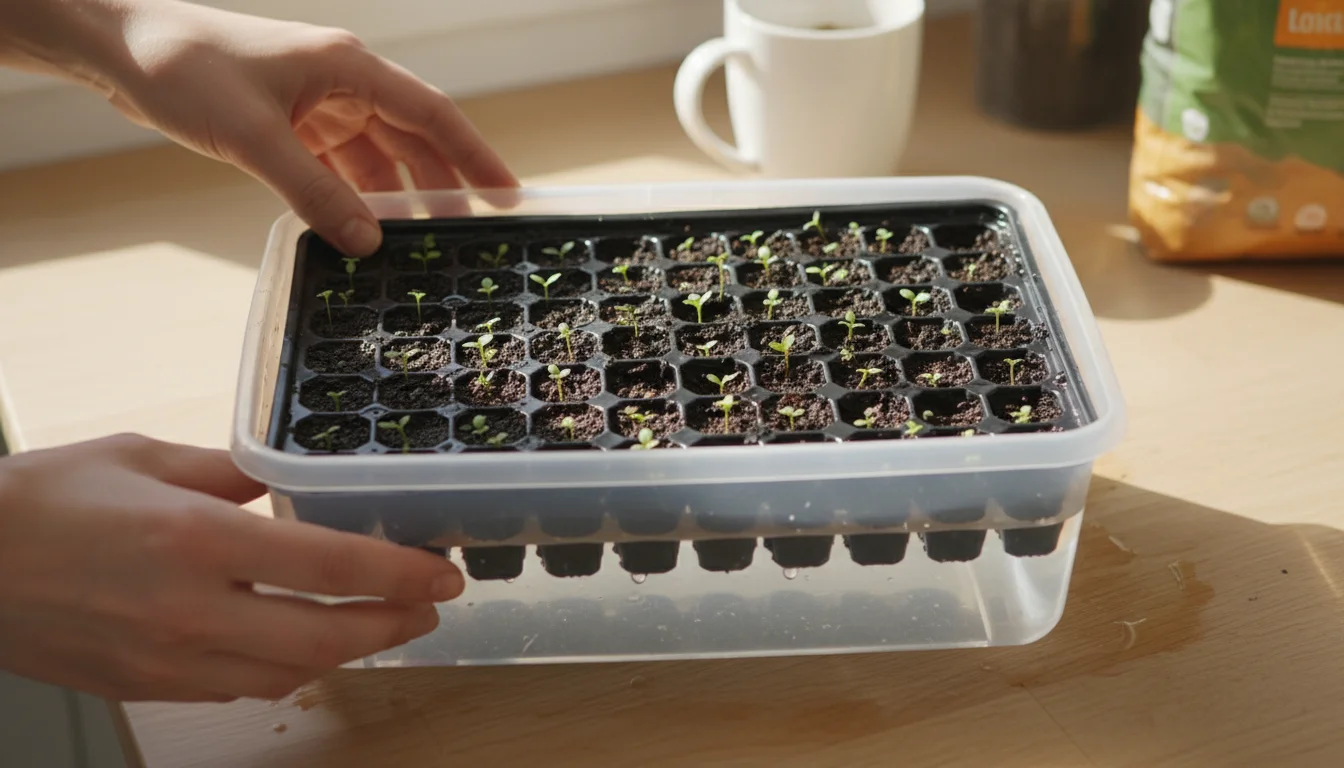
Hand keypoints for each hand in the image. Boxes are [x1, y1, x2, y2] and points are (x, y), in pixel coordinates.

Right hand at [0, 434, 463, 702]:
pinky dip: (287, 669)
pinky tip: (305, 646)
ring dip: (347, 651)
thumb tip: (284, 477)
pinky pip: (238, 688)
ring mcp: (167, 659)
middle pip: (324, 636)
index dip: (399, 572)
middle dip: (392, 623)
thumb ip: (227, 471)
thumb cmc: (44, 498)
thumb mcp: (142, 455)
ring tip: (380, 623)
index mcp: (196, 538)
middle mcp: (190, 608)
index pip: (328, 564)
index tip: (442, 572)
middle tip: (429, 607)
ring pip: (288, 672)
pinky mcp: (145, 686)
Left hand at [102, 0, 517, 255]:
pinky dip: (352, 195)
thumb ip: (315, 193)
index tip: (509, 195)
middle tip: (470, 234)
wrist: (120, 46)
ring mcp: (316, 101)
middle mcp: (342, 81)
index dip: (475, 156)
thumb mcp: (254, 139)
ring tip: (419, 242)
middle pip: (411, 138)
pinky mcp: (289, 120)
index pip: (431, 115)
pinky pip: (338, 163)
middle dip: (441, 185)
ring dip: (395, 195)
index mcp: (349, 68)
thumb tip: (367, 246)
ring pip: (375, 155)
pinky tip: (361, 228)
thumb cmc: (184, 70)